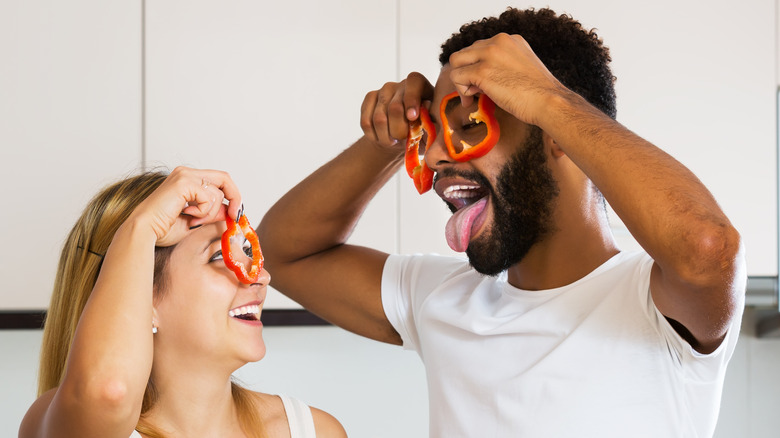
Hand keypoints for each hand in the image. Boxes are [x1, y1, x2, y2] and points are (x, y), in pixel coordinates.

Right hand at [127, 166, 242, 246]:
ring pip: (217, 193)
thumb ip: (213, 213)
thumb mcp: (197, 220)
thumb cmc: (162, 228)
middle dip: (234, 198)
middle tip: (233, 216)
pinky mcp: (184, 182)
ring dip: (210, 212)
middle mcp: (186, 173)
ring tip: (193, 219)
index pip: (219, 180)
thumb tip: (229, 211)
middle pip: (224, 178)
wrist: (144, 232)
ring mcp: (184, 175)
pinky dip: (203, 211)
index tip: (235, 213)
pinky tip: (187, 215)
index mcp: (187, 179)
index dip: (232, 195)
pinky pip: (209, 197)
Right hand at [359, 72, 433, 148]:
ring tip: (393, 141)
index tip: (412, 118)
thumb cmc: (421, 131)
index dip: (411, 99)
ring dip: (386, 137)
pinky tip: (382, 137)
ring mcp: (384, 90)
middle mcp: (402, 84)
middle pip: (395, 108)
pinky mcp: (370, 97)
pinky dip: (374, 136)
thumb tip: (426, 110)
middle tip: (402, 140)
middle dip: (399, 131)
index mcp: (422, 87)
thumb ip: (431, 121)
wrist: (402, 136)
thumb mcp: (431, 129)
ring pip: (379, 119)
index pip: (414, 82)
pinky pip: (366, 122)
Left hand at [447, 33, 566, 127]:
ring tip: (473, 96)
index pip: (478, 48)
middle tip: (475, 92)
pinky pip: (456, 76)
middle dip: (466, 73)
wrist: (549, 102)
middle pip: (465, 53)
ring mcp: (489, 55)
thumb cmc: (537, 93)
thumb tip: (477, 77)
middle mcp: (498, 41)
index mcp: (508, 40)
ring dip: (460, 81)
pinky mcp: (482, 71)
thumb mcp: (520, 68)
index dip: (476, 67)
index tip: (483, 84)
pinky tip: (472, 100)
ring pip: (456, 62)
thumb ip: (501, 65)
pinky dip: (460, 90)